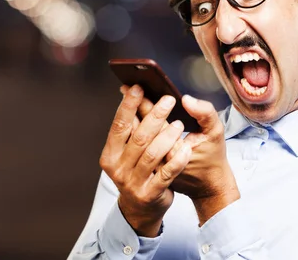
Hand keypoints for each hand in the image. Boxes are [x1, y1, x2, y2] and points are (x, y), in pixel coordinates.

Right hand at [99, 85, 191, 236]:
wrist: (141, 210)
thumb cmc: (138, 172)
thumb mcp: (127, 154)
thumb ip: (131, 130)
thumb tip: (136, 97)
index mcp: (110, 154)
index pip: (119, 125)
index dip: (129, 105)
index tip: (139, 87)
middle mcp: (118, 168)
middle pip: (138, 137)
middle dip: (154, 115)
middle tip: (168, 100)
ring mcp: (133, 182)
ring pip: (153, 154)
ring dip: (168, 136)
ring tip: (179, 124)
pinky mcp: (150, 194)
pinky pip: (167, 174)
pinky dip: (178, 159)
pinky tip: (186, 149)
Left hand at [133, 91, 239, 225]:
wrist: (208, 186)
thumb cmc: (211, 158)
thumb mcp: (215, 133)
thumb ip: (205, 113)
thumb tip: (186, 99)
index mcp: (175, 150)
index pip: (156, 124)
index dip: (146, 104)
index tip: (138, 88)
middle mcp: (159, 161)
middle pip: (140, 131)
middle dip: (134, 108)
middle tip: (131, 89)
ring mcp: (151, 168)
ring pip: (134, 140)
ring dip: (131, 118)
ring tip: (129, 100)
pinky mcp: (148, 169)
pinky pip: (135, 147)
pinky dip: (132, 131)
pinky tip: (131, 117)